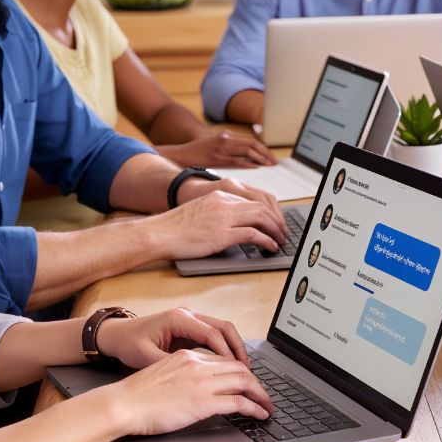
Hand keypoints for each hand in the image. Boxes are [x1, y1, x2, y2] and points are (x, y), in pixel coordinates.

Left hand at [97, 307, 250, 368]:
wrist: (115, 335)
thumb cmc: (129, 344)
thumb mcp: (147, 358)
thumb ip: (173, 364)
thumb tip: (196, 376)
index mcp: (179, 319)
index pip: (213, 334)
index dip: (227, 354)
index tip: (237, 372)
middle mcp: (188, 315)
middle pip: (224, 328)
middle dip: (238, 349)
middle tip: (248, 371)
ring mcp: (190, 319)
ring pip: (222, 330)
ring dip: (233, 349)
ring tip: (243, 370)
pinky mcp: (189, 327)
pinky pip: (213, 336)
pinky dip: (223, 349)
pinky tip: (227, 366)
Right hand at [104, 349, 271, 436]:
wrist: (123, 404)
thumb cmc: (135, 396)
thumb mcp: (162, 375)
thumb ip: (182, 376)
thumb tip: (195, 388)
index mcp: (188, 356)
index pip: (224, 359)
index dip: (240, 371)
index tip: (248, 382)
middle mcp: (198, 365)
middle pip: (239, 368)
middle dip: (256, 382)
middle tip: (264, 395)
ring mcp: (202, 383)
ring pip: (245, 382)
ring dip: (261, 395)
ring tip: (268, 406)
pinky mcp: (203, 402)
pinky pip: (239, 402)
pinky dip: (254, 407)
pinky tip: (260, 414)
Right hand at [141, 189, 286, 260]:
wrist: (158, 233)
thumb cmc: (174, 227)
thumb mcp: (200, 212)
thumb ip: (218, 212)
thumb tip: (235, 225)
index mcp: (219, 195)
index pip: (252, 199)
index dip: (268, 211)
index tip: (274, 221)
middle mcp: (224, 202)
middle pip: (261, 207)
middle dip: (276, 220)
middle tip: (283, 232)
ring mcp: (223, 217)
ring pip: (261, 218)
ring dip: (275, 230)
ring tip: (280, 240)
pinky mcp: (222, 234)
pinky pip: (253, 234)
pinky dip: (266, 240)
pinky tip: (270, 246)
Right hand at [158, 131, 277, 168]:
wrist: (181, 154)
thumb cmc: (198, 152)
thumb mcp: (216, 145)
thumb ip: (231, 148)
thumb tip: (249, 158)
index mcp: (226, 135)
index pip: (251, 140)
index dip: (264, 148)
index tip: (271, 156)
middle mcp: (226, 139)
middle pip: (252, 144)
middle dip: (266, 153)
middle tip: (274, 162)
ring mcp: (221, 148)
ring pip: (247, 151)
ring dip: (260, 158)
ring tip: (269, 165)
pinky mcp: (217, 158)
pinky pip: (236, 161)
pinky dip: (248, 163)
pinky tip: (256, 167)